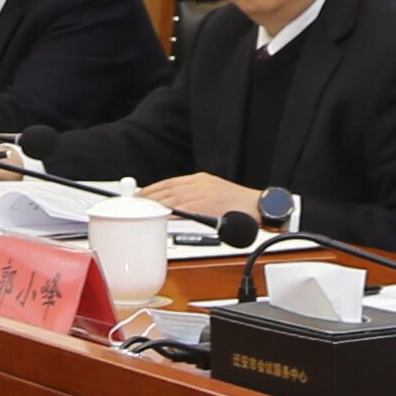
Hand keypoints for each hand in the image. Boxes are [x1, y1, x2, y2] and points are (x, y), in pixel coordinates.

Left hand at [147, 173, 263, 223]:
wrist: (260, 206)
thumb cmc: (239, 205)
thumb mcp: (213, 196)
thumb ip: (195, 200)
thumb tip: (175, 209)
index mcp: (200, 180)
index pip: (170, 182)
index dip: (152, 189)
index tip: (139, 195)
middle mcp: (201, 183)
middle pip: (168, 188)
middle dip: (149, 196)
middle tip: (134, 204)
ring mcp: (206, 192)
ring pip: (174, 196)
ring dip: (156, 203)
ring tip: (142, 210)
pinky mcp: (211, 203)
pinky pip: (187, 207)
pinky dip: (171, 211)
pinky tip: (161, 215)